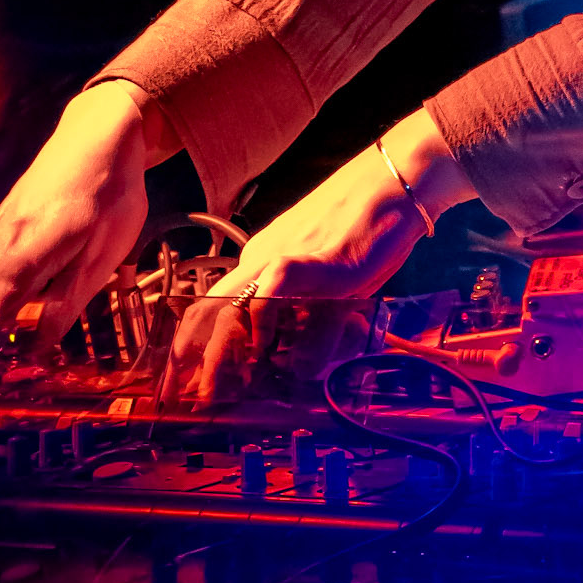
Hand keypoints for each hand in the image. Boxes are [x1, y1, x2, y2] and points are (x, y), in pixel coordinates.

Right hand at [0, 80, 176, 389]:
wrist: (100, 133)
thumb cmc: (109, 194)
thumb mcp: (100, 258)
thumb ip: (65, 306)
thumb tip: (36, 352)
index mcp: (19, 262)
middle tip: (28, 338)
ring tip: (44, 290)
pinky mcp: (1, 218)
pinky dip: (0, 278)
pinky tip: (39, 266)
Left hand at [170, 109, 473, 405]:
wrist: (393, 181)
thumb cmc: (368, 224)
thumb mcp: (328, 269)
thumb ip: (309, 300)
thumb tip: (298, 347)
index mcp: (263, 258)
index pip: (214, 305)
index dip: (195, 346)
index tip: (188, 381)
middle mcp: (262, 257)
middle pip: (208, 312)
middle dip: (193, 361)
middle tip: (192, 401)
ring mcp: (281, 257)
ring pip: (228, 311)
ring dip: (221, 359)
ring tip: (221, 394)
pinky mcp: (306, 261)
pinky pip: (268, 300)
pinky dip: (264, 330)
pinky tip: (274, 350)